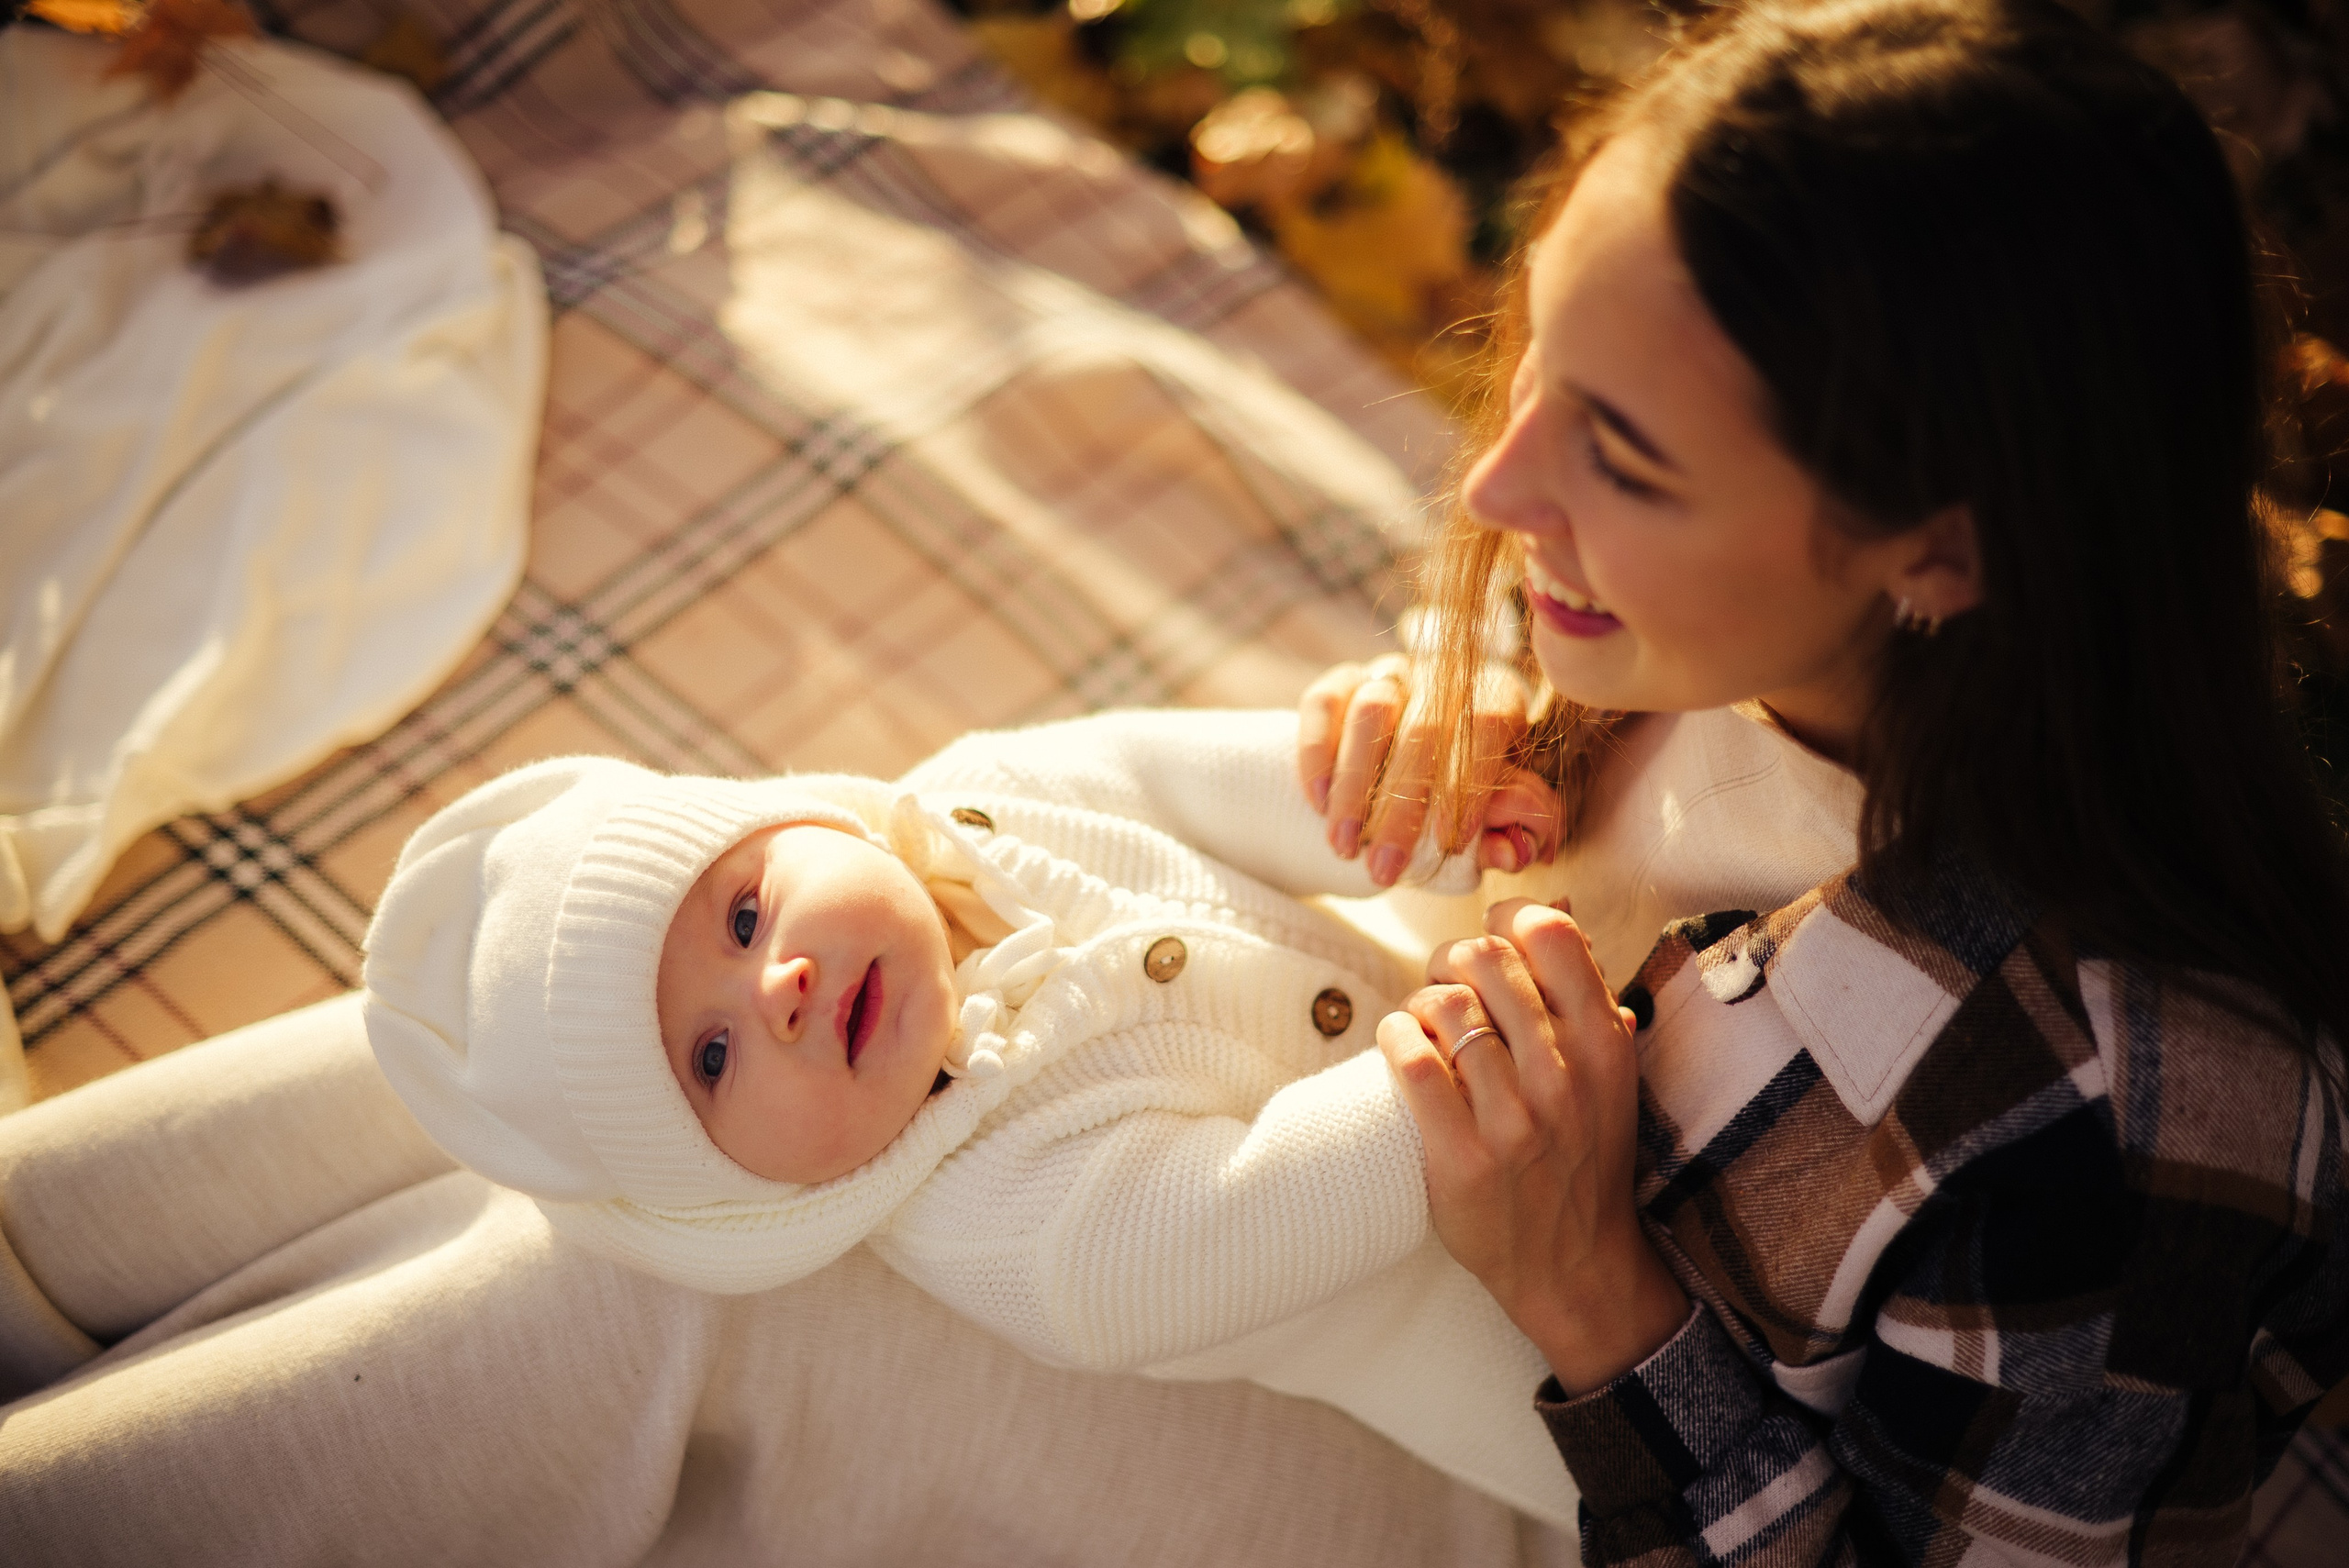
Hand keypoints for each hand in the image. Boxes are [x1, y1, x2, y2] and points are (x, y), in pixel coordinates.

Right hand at [1295, 656, 1555, 886]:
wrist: (1397, 792)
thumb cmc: (1455, 805)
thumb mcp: (1488, 821)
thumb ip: (1503, 835)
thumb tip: (1510, 855)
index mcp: (1498, 696)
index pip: (1490, 723)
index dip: (1470, 783)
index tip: (1449, 843)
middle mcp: (1445, 675)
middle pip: (1425, 726)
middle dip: (1402, 806)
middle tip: (1384, 867)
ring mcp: (1391, 673)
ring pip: (1371, 711)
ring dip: (1355, 787)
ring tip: (1345, 845)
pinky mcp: (1341, 680)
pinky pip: (1324, 703)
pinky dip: (1318, 756)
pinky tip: (1320, 805)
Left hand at [1375, 898, 1688, 1395]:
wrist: (1573, 1263)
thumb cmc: (1581, 1158)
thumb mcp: (1609, 1075)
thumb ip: (1585, 997)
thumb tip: (1559, 906)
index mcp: (1604, 1044)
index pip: (1550, 934)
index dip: (1506, 920)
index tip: (1489, 940)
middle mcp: (1564, 1075)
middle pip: (1485, 959)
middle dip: (1451, 960)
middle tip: (1446, 986)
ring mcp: (1514, 1119)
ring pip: (1445, 1006)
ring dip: (1420, 1003)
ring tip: (1424, 1025)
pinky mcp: (1463, 1157)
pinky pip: (1413, 1063)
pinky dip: (1396, 1038)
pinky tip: (1401, 1046)